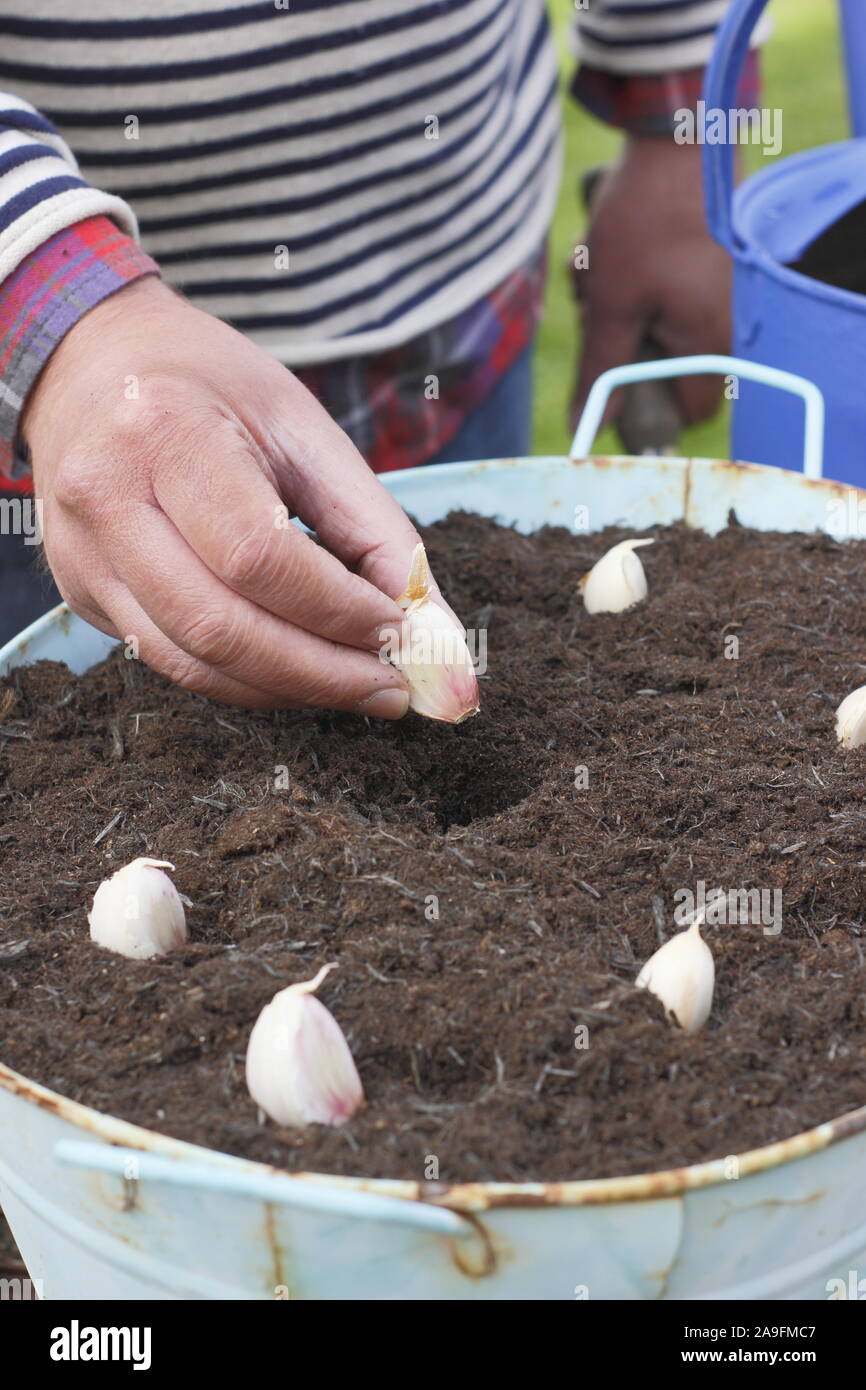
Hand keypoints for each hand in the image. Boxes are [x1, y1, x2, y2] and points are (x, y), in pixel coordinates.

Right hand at [23, 276, 418, 714]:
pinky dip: (246, 682)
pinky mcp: (81, 594)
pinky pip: (171, 661)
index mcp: (163, 432)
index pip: (257, 555)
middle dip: (321, 672)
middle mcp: (105, 498)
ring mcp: (82, 555)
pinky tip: (298, 675)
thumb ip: (373, 528)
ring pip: (193, 661)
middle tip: (392, 689)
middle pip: (221, 626)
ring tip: (358, 687)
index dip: (336, 608)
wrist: (90, 362)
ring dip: (288, 689)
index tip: (400, 630)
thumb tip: (434, 630)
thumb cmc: (210, 383)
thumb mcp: (303, 426)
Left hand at [571, 137, 732, 430]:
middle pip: (666, 366)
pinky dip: (632, 281)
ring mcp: (720, 291)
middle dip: (622, 343)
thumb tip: (584, 429)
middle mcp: (729, 322)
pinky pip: (663, 292)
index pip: (689, 410)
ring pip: (656, 325)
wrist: (675, 137)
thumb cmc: (645, 222)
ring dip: (617, 307)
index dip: (649, 405)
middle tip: (595, 308)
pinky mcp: (708, 263)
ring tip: (597, 268)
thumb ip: (600, 371)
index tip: (612, 382)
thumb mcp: (610, 305)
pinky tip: (611, 250)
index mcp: (712, 342)